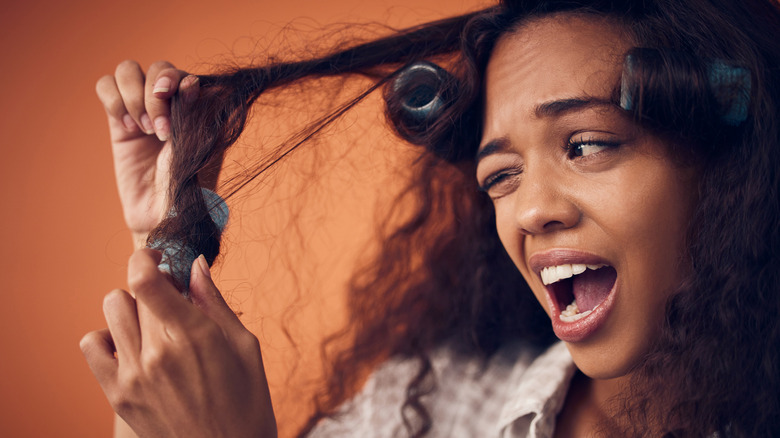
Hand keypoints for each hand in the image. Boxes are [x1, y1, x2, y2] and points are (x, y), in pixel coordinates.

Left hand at [80, 249, 277, 437]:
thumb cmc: (248, 403)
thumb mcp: (246, 347)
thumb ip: (215, 303)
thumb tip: (196, 264)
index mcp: (193, 336)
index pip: (144, 278)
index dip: (147, 257)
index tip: (162, 258)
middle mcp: (156, 353)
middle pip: (134, 290)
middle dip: (156, 284)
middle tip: (176, 300)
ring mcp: (132, 376)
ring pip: (111, 309)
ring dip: (133, 305)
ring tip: (154, 322)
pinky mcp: (119, 396)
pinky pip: (91, 345)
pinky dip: (107, 335)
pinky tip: (132, 344)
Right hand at [96, 61, 201, 242]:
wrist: (161, 217)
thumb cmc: (188, 189)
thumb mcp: (194, 151)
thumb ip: (191, 115)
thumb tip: (191, 82)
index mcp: (198, 109)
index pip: (185, 74)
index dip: (175, 83)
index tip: (171, 112)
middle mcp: (172, 104)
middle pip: (158, 67)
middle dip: (155, 94)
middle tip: (159, 131)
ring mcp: (144, 109)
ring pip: (128, 70)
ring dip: (134, 97)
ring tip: (143, 130)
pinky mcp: (120, 119)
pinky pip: (107, 86)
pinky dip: (114, 100)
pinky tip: (127, 128)